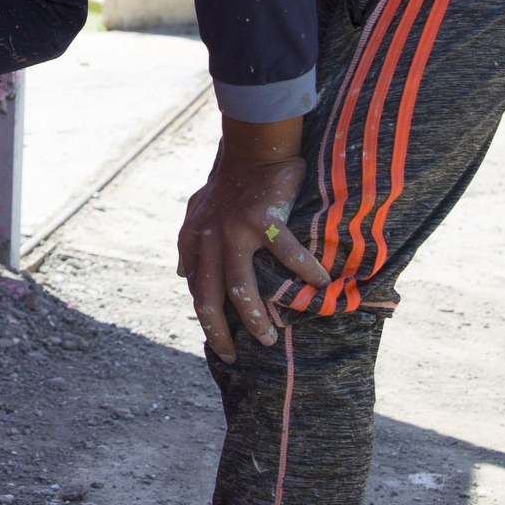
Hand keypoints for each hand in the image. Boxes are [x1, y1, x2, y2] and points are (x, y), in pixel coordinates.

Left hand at [176, 129, 329, 359]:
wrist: (252, 146)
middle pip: (210, 300)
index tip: (221, 344)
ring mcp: (235, 231)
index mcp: (195, 241)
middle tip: (235, 357)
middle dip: (220, 335)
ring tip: (270, 339)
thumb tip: (183, 274)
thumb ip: (190, 243)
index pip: (196, 291)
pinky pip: (287, 256)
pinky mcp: (263, 220)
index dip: (207, 321)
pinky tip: (322, 285)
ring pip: (242, 290)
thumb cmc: (229, 180)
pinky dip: (306, 273)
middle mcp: (210, 240)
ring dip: (257, 320)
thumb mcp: (198, 211)